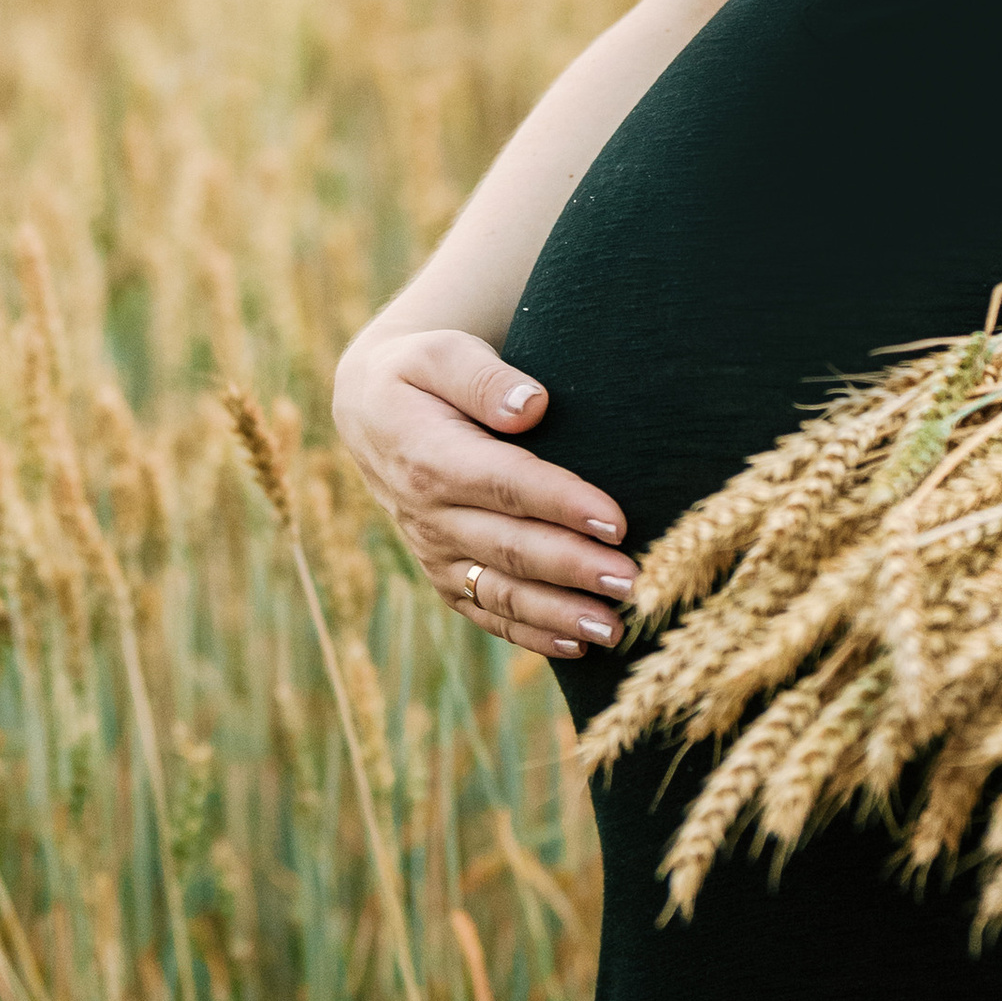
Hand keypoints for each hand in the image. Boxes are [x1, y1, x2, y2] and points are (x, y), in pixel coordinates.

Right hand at [330, 322, 637, 662]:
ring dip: (559, 614)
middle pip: (510, 547)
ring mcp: (435, 552)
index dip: (561, 504)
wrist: (370, 414)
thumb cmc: (419, 374)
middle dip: (573, 568)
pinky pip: (487, 612)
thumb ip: (482, 378)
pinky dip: (531, 634)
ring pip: (501, 592)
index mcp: (429, 456)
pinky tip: (578, 646)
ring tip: (615, 628)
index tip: (616, 520)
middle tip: (632, 581)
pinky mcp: (444, 576)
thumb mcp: (439, 354)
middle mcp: (429, 514)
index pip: (504, 484)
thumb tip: (531, 405)